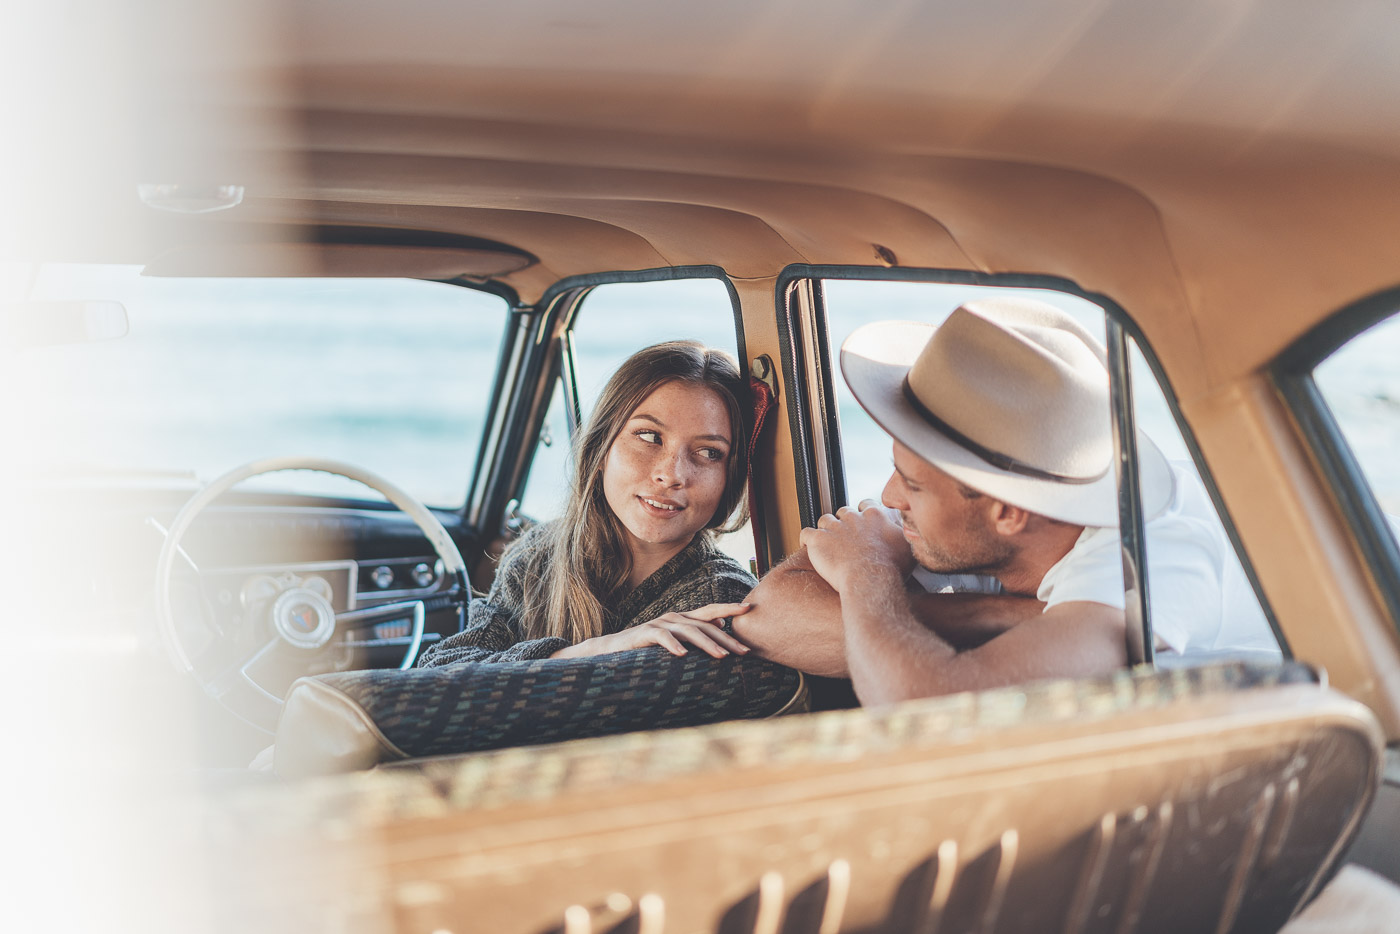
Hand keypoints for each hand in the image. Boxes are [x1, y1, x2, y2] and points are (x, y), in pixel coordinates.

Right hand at [551, 603, 752, 658]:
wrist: (614, 648)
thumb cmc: (649, 646)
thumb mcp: (676, 638)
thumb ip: (696, 631)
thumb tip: (719, 624)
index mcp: (684, 618)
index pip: (711, 611)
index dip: (729, 609)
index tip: (749, 609)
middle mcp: (675, 617)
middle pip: (705, 625)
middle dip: (727, 638)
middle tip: (744, 651)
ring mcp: (660, 624)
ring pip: (688, 631)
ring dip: (707, 644)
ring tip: (722, 656)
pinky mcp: (645, 634)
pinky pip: (662, 638)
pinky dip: (673, 646)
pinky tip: (683, 655)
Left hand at [799, 501, 909, 592]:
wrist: (871, 580)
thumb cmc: (892, 568)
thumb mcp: (907, 546)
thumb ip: (903, 533)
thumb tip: (906, 531)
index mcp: (874, 515)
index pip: (866, 505)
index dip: (863, 514)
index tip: (863, 524)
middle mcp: (853, 517)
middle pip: (844, 512)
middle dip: (844, 523)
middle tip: (847, 540)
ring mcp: (833, 527)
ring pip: (825, 520)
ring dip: (827, 530)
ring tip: (829, 545)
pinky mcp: (817, 540)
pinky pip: (806, 533)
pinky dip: (807, 539)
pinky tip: (809, 546)